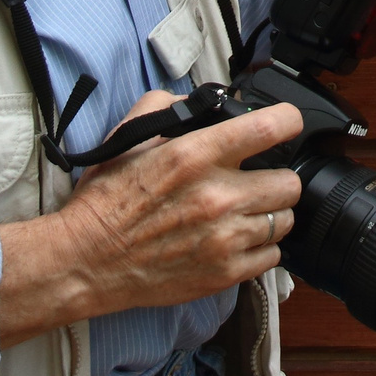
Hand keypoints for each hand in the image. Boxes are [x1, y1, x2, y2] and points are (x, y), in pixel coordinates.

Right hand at [0, 92, 303, 343]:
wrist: (86, 261)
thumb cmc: (106, 201)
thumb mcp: (130, 137)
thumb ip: (169, 107)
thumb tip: (204, 102)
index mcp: (195, 155)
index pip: (270, 128)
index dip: (288, 121)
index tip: (287, 124)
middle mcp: (217, 197)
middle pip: (289, 182)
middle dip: (277, 177)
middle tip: (258, 180)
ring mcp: (225, 239)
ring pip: (286, 220)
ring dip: (270, 214)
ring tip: (247, 212)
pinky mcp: (224, 274)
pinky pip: (273, 257)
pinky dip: (261, 248)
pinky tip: (239, 240)